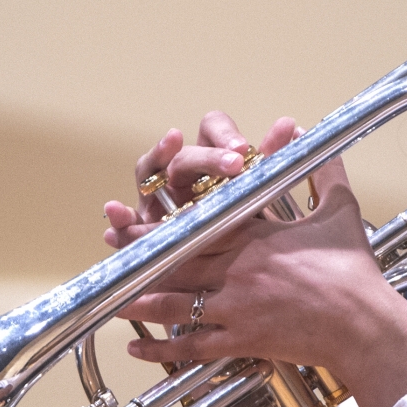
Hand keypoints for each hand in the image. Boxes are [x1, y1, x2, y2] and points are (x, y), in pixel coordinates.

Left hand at [101, 111, 406, 406]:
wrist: (365, 325)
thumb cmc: (354, 272)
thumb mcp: (339, 213)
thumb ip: (322, 172)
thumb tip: (309, 136)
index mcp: (255, 236)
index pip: (197, 224)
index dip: (160, 222)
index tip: (133, 218)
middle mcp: (238, 270)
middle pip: (176, 262)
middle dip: (138, 259)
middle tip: (109, 255)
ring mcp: (238, 307)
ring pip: (176, 303)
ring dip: (141, 303)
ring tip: (111, 301)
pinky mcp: (244, 340)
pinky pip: (195, 345)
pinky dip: (164, 349)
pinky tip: (140, 349)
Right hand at [102, 112, 300, 243]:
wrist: (232, 278)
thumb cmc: (244, 232)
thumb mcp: (261, 200)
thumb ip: (271, 166)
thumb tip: (291, 128)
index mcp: (212, 162)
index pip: (212, 129)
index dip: (225, 134)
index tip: (244, 147)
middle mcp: (182, 174)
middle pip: (187, 153)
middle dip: (208, 156)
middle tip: (234, 162)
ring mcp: (158, 199)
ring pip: (151, 171)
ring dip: (158, 157)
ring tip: (169, 145)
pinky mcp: (141, 229)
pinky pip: (126, 221)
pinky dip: (119, 217)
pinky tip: (115, 212)